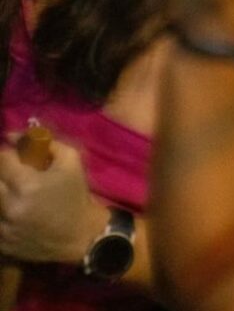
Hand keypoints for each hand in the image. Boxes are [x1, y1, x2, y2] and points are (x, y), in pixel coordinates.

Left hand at [0, 139, 107, 262]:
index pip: (1, 160)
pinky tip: (16, 209)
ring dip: (3, 191)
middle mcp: (10, 206)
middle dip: (3, 173)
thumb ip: (45, 142)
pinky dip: (3, 211)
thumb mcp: (71, 160)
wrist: (80, 235)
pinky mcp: (2, 243)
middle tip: (14, 174)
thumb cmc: (75, 194)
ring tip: (15, 190)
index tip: (17, 157)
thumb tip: (13, 136)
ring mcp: (4, 227)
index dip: (8, 155)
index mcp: (27, 184)